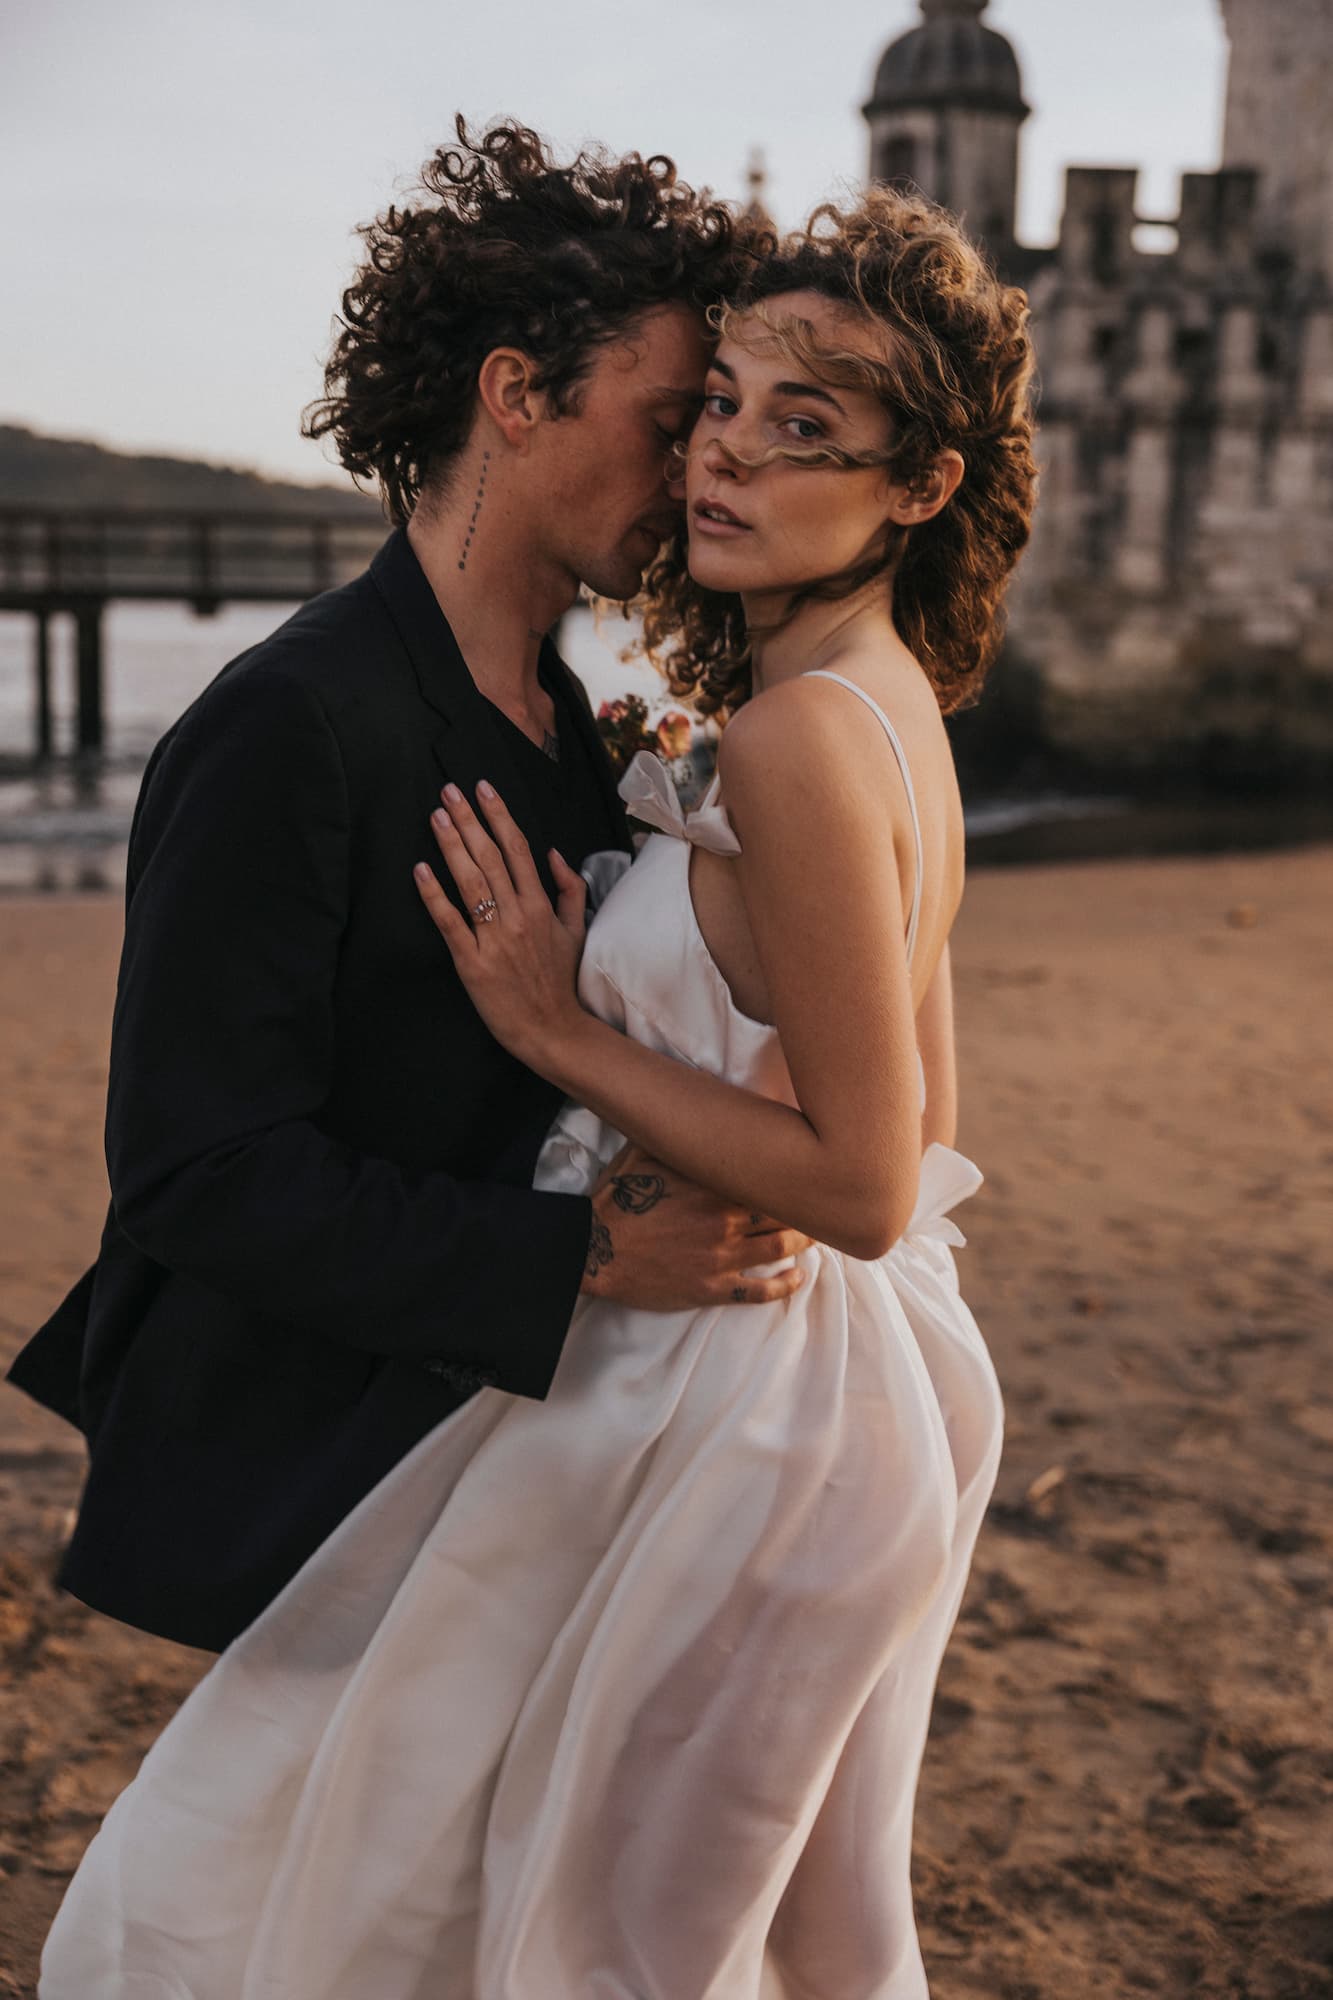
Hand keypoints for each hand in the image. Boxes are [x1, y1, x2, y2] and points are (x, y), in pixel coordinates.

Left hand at [414, 780, 587, 1069]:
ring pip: (470, 882)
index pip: (517, 848)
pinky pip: (450, 922)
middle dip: (468, 819)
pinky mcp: (472, 963)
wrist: (553, 1029)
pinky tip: (420, 870)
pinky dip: (434, 895)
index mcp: (541, 905)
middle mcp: (518, 915)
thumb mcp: (576, 931)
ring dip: (451, 845)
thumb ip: (569, 890)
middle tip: (448, 790)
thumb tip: (554, 854)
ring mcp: (495, 938)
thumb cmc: (561, 981)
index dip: (498, 815)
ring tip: (436, 817)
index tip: (483, 788)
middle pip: (489, 856)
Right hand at [581, 1142, 813, 1308]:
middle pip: (783, 1210)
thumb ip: (677, 1137)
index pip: (767, 1174)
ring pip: (779, 1246)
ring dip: (804, 1241)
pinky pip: (759, 1290)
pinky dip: (785, 1284)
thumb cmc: (619, 1200)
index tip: (808, 1165)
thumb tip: (695, 1109)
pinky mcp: (712, 1287)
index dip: (791, 1171)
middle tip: (822, 1201)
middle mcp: (724, 1219)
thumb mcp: (645, 1155)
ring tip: (818, 1235)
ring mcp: (721, 1257)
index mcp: (712, 1184)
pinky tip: (799, 1277)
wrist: (595, 1249)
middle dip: (807, 1206)